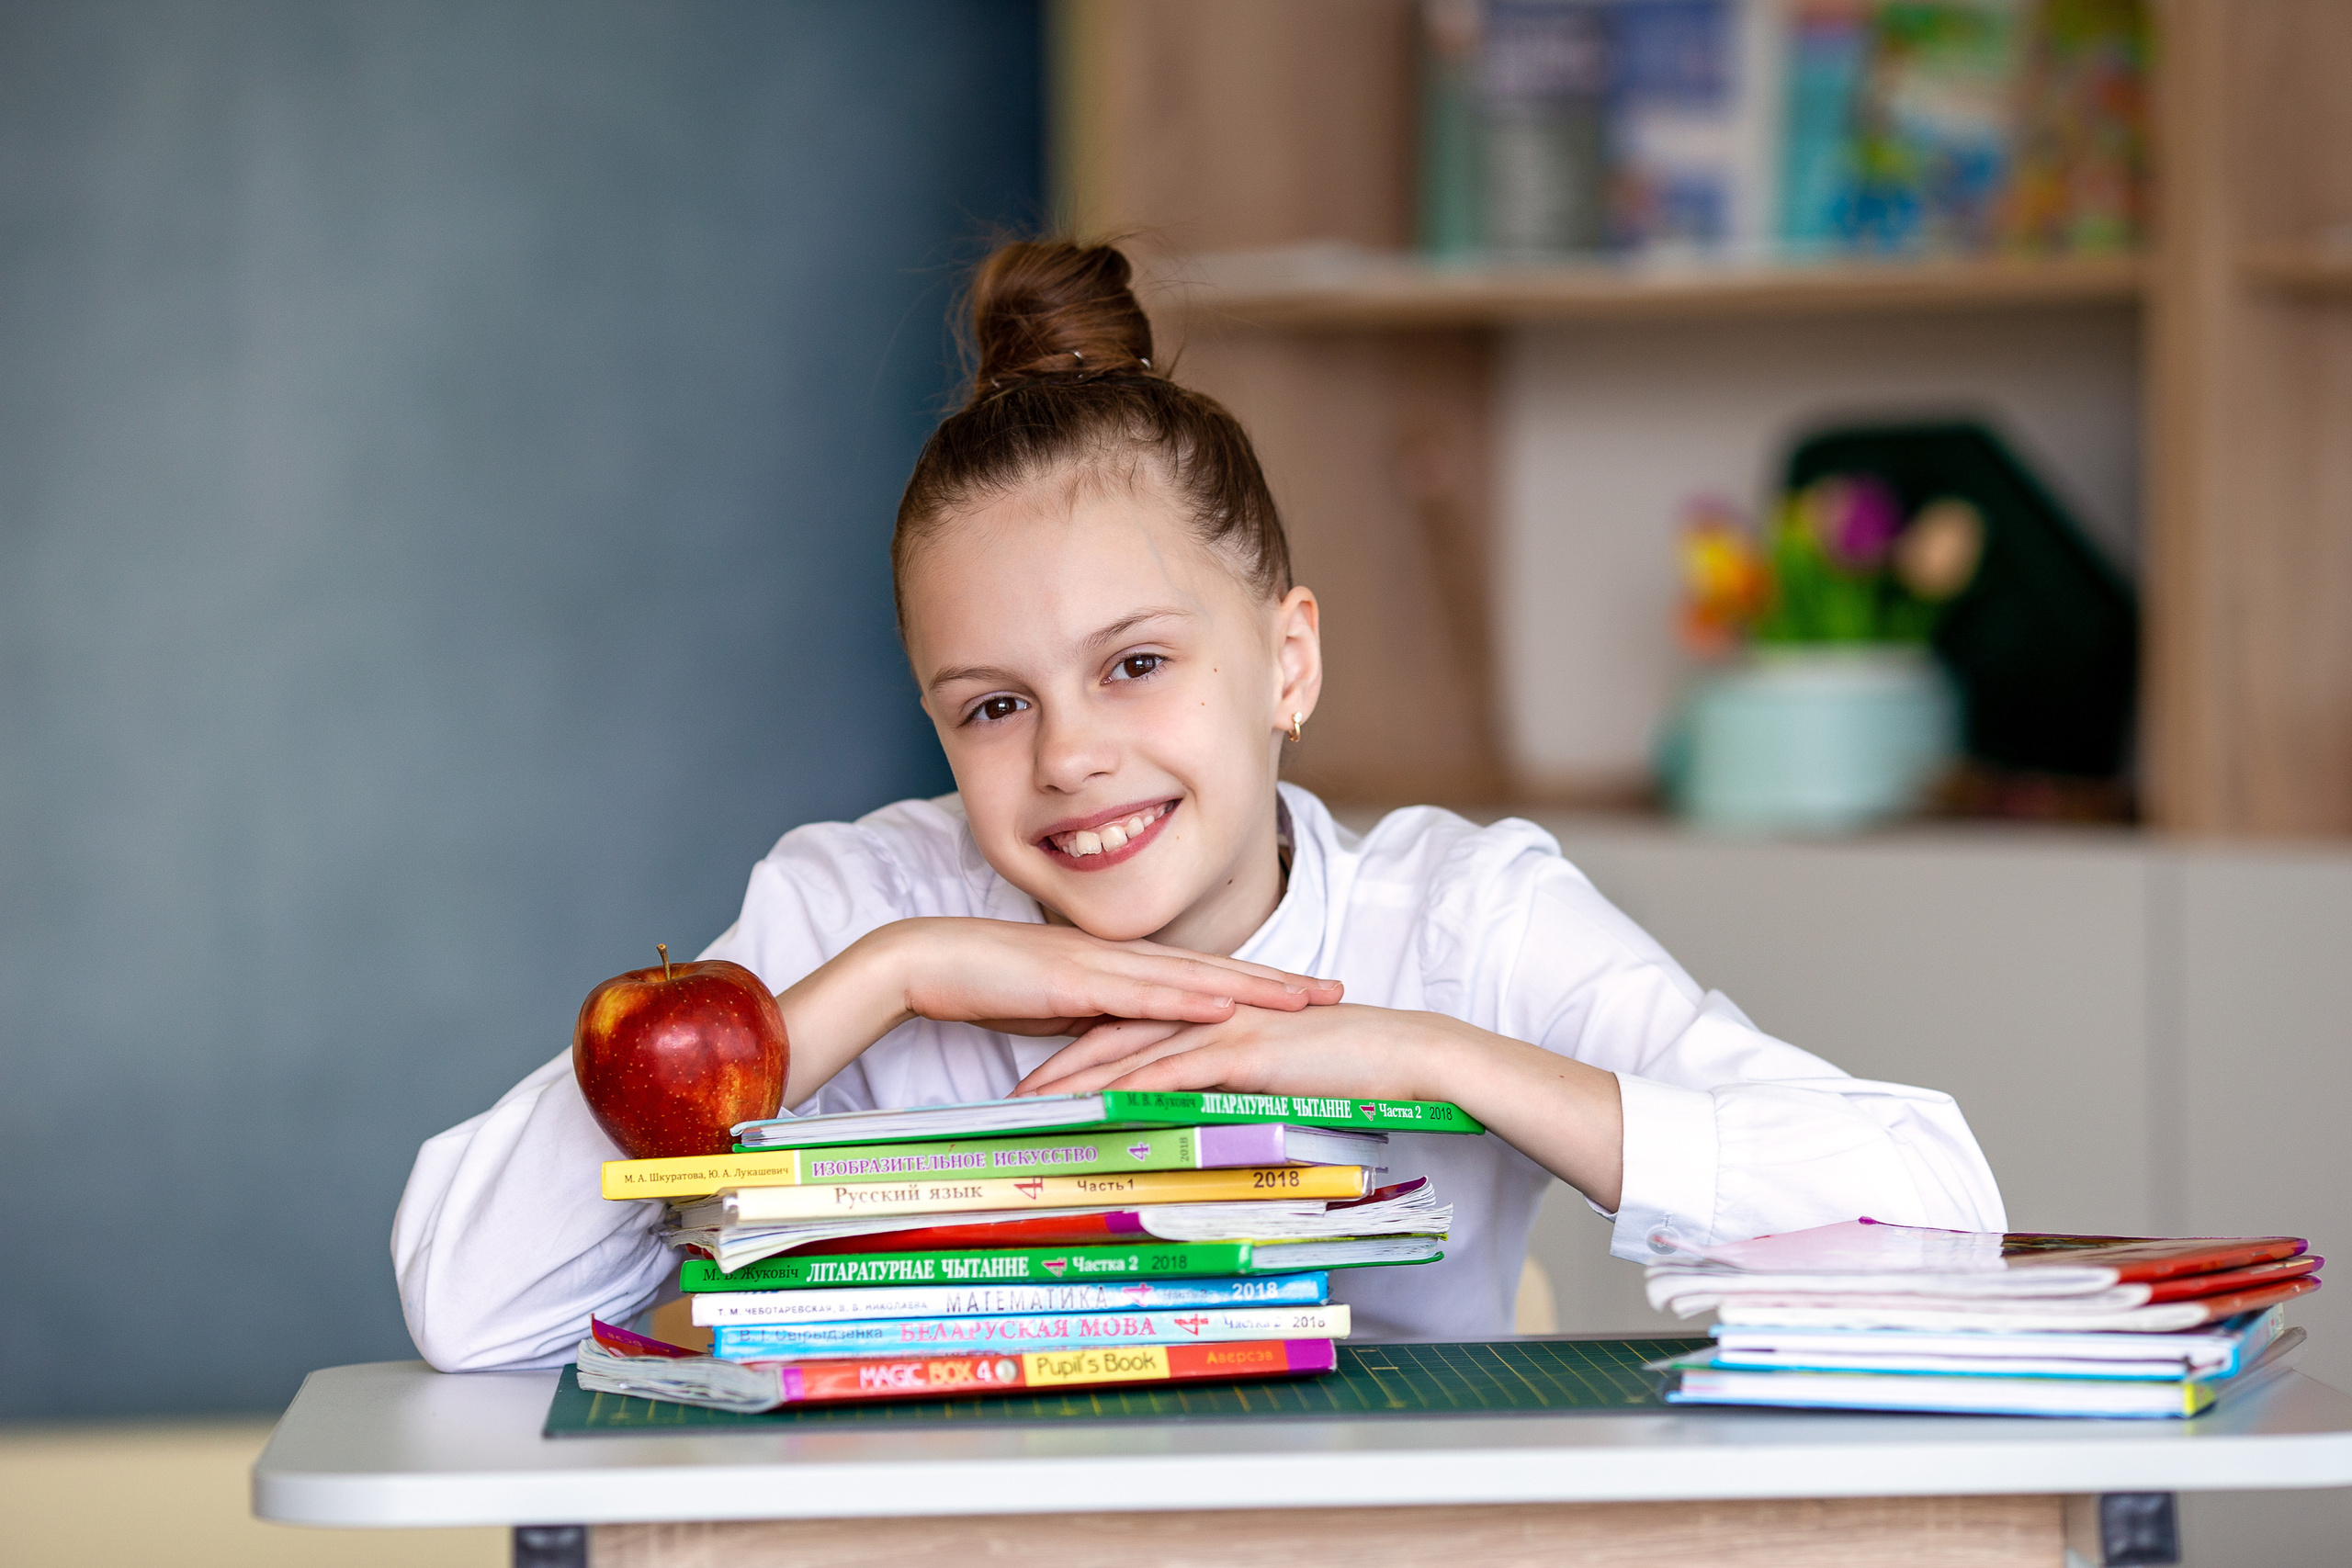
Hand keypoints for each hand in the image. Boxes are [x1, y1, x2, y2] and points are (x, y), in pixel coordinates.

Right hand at [775, 917, 1340, 1105]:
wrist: (923, 959)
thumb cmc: (981, 985)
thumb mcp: (1053, 1014)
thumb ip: (1094, 1028)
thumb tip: (1125, 1055)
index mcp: (1117, 964)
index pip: (1199, 973)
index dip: (1255, 982)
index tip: (1304, 992)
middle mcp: (1119, 956)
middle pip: (1214, 968)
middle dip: (1278, 980)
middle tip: (1336, 991)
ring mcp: (1100, 963)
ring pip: (1192, 975)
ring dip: (1252, 986)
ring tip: (1304, 998)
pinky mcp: (1075, 981)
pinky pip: (1141, 992)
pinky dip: (1188, 997)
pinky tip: (1227, 1005)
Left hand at [1014, 1003, 1440, 1100]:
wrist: (1403, 1053)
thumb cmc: (1348, 1067)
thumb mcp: (1275, 1075)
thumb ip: (1232, 1084)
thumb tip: (1201, 1115)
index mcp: (1210, 1014)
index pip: (1129, 1030)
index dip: (1078, 1052)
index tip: (1038, 1080)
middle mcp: (1207, 1012)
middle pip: (1113, 1035)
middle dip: (1057, 1064)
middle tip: (1011, 1095)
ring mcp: (1222, 1027)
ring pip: (1131, 1052)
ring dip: (1078, 1080)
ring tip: (1032, 1106)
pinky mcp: (1242, 1051)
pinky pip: (1174, 1072)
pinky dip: (1131, 1090)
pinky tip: (1097, 1109)